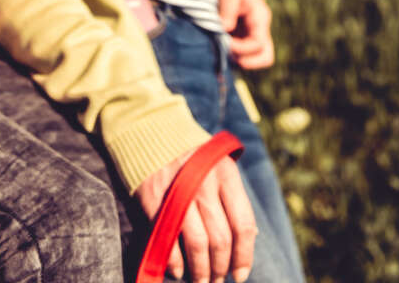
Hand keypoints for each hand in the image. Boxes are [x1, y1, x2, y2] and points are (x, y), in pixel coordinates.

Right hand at [136, 151, 256, 282]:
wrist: (150, 130)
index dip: (244, 256)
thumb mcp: (219, 166)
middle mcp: (205, 183)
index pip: (242, 224)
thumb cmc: (192, 156)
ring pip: (197, 243)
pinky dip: (174, 261)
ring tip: (201, 281)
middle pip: (220, 239)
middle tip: (218, 280)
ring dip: (201, 270)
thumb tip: (249, 239)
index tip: (240, 274)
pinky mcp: (153, 197)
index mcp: (226, 175)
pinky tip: (178, 271)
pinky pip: (168, 237)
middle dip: (221, 268)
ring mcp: (178, 191)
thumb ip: (232, 198)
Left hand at [220, 0, 273, 69]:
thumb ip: (228, 11)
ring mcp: (256, 39)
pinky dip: (236, 58)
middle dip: (247, 61)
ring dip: (241, 60)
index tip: (226, 42)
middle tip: (229, 53)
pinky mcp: (248, 43)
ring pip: (258, 59)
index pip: (258, 44)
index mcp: (260, 20)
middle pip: (266, 57)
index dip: (242, 48)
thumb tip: (225, 28)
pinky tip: (222, 50)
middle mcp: (262, 32)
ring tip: (225, 51)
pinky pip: (247, 58)